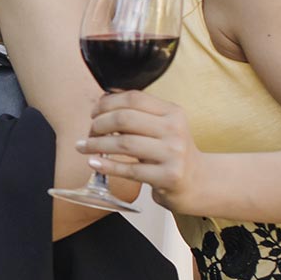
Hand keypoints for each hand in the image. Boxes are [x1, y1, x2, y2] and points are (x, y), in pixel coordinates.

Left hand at [78, 89, 209, 215]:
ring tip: (83, 146)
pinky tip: (93, 162)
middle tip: (89, 131)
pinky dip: (106, 165)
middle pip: (124, 119)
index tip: (93, 112)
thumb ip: (138, 112)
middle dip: (99, 124)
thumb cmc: (171, 151)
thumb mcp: (162, 125)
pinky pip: (129, 170)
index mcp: (173, 112)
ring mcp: (173, 154)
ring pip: (124, 144)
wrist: (197, 182)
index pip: (133, 98)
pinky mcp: (168, 177)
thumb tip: (103, 98)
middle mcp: (175, 130)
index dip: (107, 103)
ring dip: (96, 144)